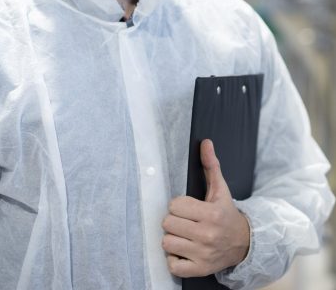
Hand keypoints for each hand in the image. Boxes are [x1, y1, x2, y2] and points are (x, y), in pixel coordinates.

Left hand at [162, 139, 249, 277]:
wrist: (244, 244)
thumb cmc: (226, 213)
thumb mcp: (220, 189)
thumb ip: (211, 165)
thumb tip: (205, 142)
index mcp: (212, 213)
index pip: (175, 205)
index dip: (178, 205)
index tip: (187, 207)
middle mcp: (207, 234)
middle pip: (168, 223)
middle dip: (174, 221)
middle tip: (185, 221)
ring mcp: (203, 253)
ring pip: (167, 242)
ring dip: (173, 238)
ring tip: (184, 235)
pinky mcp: (200, 269)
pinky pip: (173, 265)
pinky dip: (174, 259)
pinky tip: (184, 250)